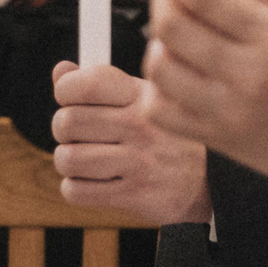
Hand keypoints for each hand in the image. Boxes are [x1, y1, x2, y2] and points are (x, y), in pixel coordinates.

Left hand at [50, 61, 211, 223]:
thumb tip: (61, 71)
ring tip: (83, 159)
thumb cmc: (163, 136)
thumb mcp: (142, 99)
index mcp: (142, 96)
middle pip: (68, 121)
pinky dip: (75, 188)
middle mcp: (141, 126)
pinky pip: (76, 191)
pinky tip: (92, 181)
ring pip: (68, 158)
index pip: (88, 84)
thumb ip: (100, 83)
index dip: (66, 89)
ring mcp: (139, 162)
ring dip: (68, 161)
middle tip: (76, 134)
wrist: (206, 183)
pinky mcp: (134, 194)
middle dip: (62, 129)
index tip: (68, 98)